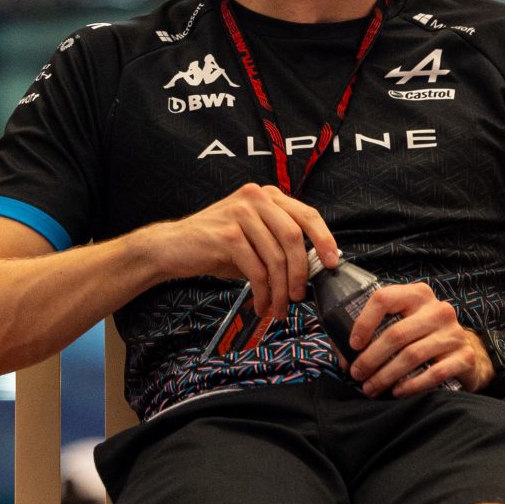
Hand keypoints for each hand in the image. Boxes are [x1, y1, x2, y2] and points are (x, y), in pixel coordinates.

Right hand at [143, 185, 339, 344]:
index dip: (324, 239)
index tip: (332, 263)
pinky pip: (256, 270)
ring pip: (276, 258)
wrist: (172, 247)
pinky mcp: (227, 235)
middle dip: (301, 272)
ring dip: (281, 290)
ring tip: (278, 308)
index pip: (307, 215)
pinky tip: (261, 305)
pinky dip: (263, 293)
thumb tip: (312, 268)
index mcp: (267, 196)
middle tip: (299, 296)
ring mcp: (240, 214)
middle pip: (294, 237)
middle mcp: (255, 199)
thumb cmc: (214, 245)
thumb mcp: (252, 236)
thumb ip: (278, 243)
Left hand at [345, 282, 492, 396]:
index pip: (384, 298)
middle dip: (370, 358)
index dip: (363, 322)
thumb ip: (372, 333)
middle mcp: (438, 310)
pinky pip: (434, 373)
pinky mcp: (464, 356)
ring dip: (386, 375)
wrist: (465, 355)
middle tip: (357, 375)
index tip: (353, 345)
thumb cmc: (421, 339)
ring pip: (412, 355)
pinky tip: (397, 392)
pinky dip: (412, 385)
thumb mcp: (400, 325)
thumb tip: (344, 356)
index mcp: (417, 295)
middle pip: (396, 333)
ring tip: (370, 388)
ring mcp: (454, 332)